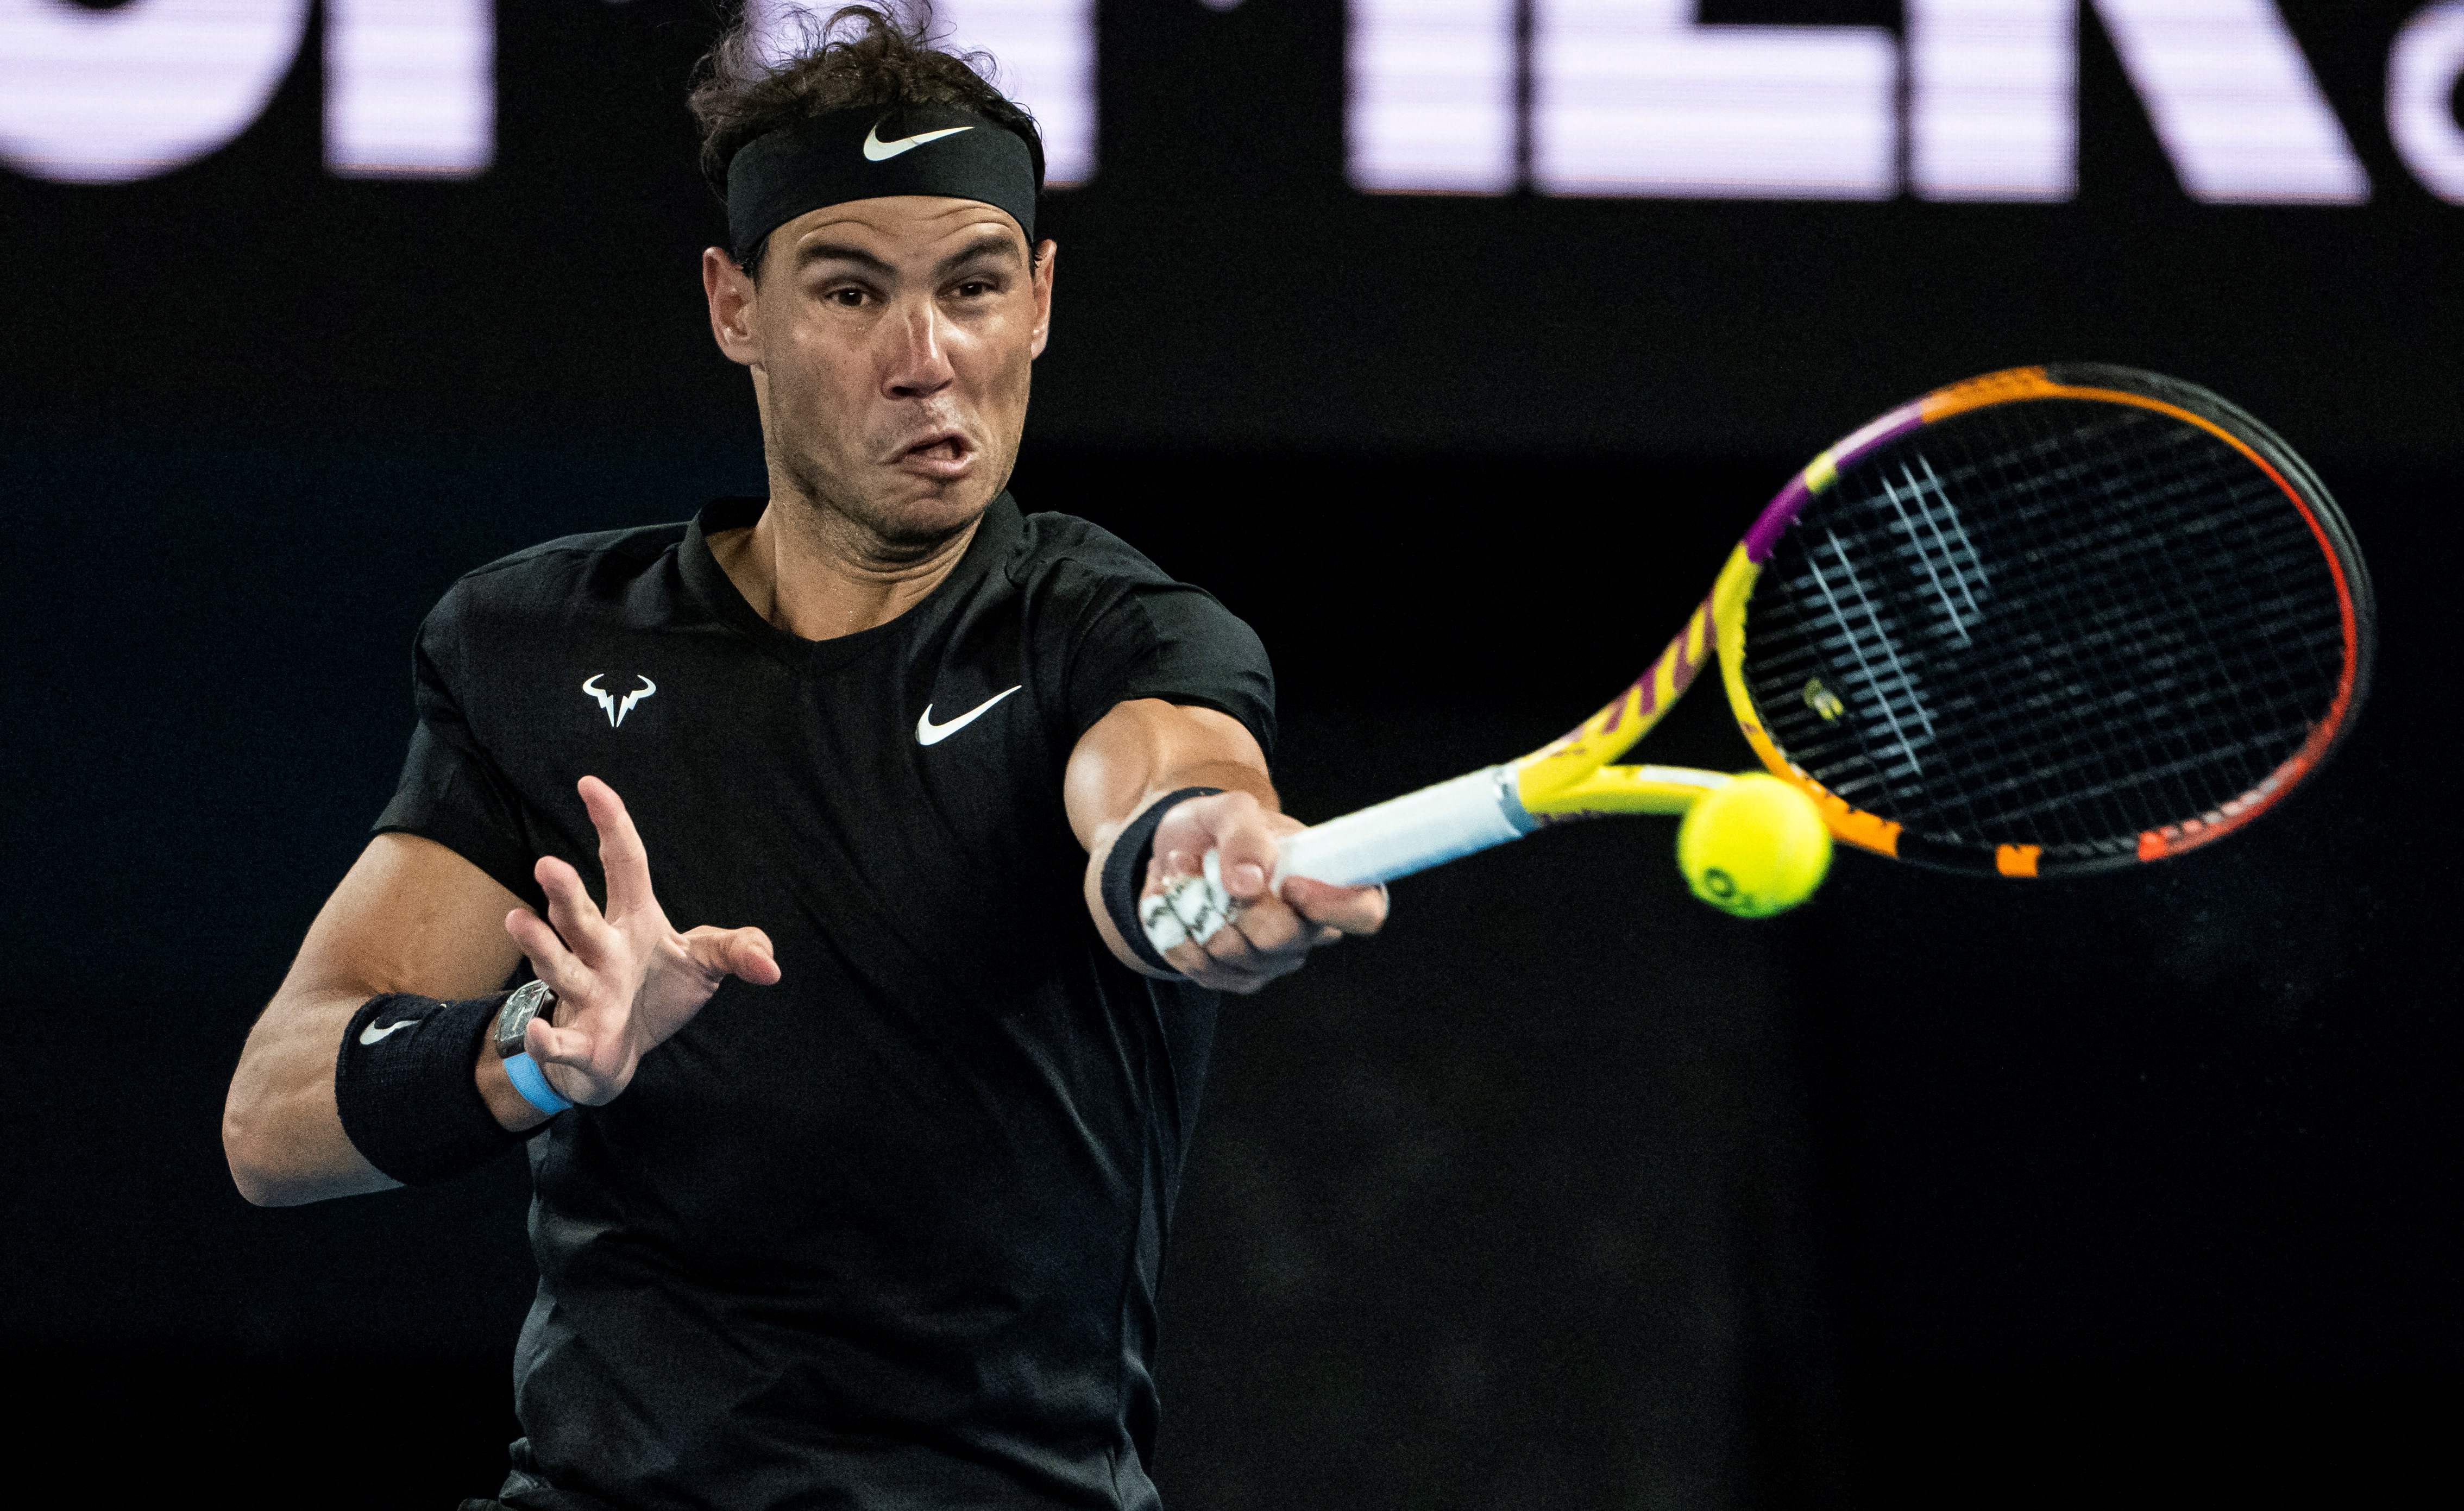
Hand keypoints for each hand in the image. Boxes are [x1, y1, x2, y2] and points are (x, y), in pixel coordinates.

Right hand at [502, 776, 779, 1104]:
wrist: (620, 1054)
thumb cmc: (657, 992)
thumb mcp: (705, 963)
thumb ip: (737, 949)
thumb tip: (770, 963)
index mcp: (633, 922)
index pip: (624, 865)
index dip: (611, 825)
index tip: (590, 784)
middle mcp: (600, 951)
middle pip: (580, 917)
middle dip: (565, 893)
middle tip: (549, 865)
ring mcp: (585, 994)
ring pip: (559, 966)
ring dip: (540, 947)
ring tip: (520, 920)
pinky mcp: (578, 1042)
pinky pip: (559, 1040)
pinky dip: (545, 1039)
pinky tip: (536, 1032)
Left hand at [1144, 791, 1386, 993]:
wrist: (1181, 851)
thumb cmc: (1220, 827)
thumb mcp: (1229, 809)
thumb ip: (1243, 835)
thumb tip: (1248, 883)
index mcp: (1329, 883)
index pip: (1365, 912)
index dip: (1333, 906)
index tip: (1290, 883)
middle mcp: (1309, 930)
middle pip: (1283, 938)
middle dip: (1237, 903)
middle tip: (1211, 868)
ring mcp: (1272, 960)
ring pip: (1233, 954)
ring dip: (1195, 910)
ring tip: (1186, 874)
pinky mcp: (1233, 977)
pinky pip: (1200, 969)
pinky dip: (1176, 932)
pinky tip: (1177, 906)